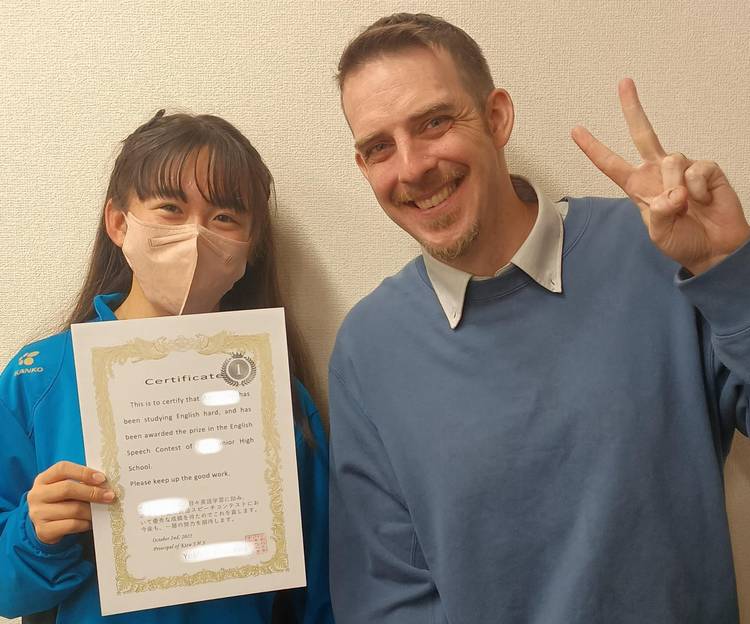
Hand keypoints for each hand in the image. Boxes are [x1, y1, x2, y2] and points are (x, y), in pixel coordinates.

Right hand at [27, 461, 115, 544]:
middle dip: (92, 492)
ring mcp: (38, 513)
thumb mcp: (65, 488)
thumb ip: (80, 482)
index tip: (102, 478)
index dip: (84, 472)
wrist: (45, 526)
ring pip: (73, 509)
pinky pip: (72, 525)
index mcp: (43, 479)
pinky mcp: (43, 530)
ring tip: (103, 510)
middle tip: (110, 496)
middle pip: (67, 488)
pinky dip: (86, 523)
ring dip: (92, 510)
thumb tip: (106, 484)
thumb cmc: (61, 501)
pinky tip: (91, 522)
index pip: (62, 469)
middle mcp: (37, 495)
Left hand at [571, 78, 749, 274]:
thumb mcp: (659, 233)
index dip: (593, 148)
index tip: (575, 130)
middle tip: (624, 82)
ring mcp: (682, 168)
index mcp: (638, 186)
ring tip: (686, 206)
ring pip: (672, 159)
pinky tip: (703, 201)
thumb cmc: (683, 241)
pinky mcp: (706, 169)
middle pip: (642, 133)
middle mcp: (658, 172)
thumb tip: (671, 193)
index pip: (611, 164)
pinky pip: (696, 169)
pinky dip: (697, 189)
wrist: (716, 248)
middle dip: (633, 107)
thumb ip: (658, 213)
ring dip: (676, 185)